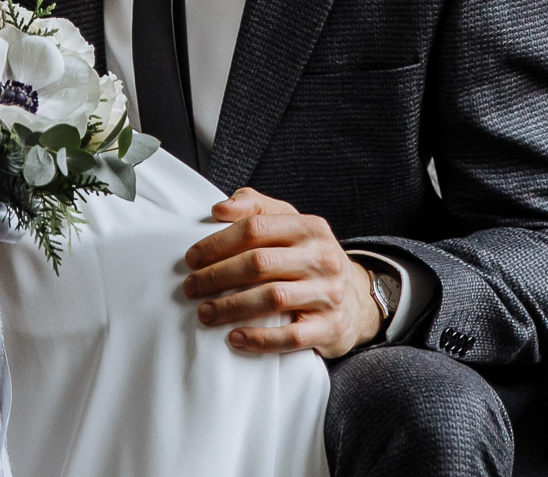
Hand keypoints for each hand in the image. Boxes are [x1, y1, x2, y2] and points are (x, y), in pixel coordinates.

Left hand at [182, 187, 380, 357]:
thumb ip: (256, 208)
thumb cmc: (309, 259)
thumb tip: (219, 209)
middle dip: (218, 276)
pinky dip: (259, 339)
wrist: (357, 300)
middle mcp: (322, 257)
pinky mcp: (329, 328)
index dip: (218, 243)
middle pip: (259, 263)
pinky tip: (234, 338)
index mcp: (310, 228)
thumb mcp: (291, 225)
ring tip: (204, 313)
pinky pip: (290, 336)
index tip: (191, 258)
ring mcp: (329, 294)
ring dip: (231, 307)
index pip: (256, 228)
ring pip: (272, 298)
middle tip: (190, 287)